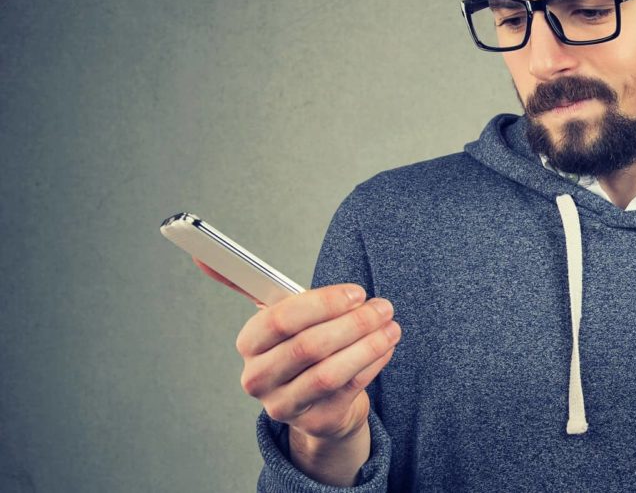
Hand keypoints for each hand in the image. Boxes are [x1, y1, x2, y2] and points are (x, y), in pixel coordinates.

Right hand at [193, 258, 400, 441]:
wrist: (319, 403)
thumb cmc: (302, 346)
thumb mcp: (282, 317)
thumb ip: (249, 284)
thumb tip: (203, 253)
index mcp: (249, 344)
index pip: (279, 320)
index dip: (321, 304)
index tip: (356, 291)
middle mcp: (259, 378)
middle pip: (309, 347)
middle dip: (353, 323)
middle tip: (383, 306)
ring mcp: (286, 405)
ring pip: (331, 372)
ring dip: (368, 345)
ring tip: (391, 326)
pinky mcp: (316, 421)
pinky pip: (350, 389)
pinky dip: (374, 363)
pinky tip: (386, 346)